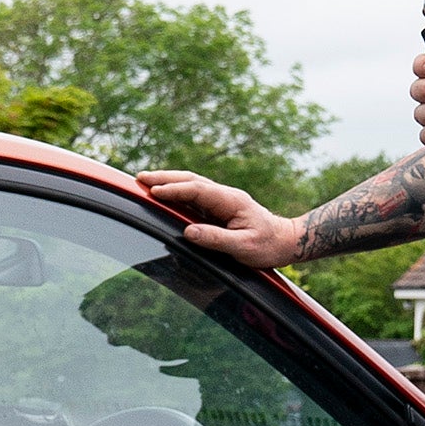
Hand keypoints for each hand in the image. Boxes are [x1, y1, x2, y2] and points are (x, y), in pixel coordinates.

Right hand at [139, 170, 304, 269]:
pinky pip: (194, 195)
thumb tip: (189, 232)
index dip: (175, 190)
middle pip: (191, 180)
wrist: (285, 241)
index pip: (198, 190)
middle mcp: (225, 195)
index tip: (154, 191)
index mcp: (231, 201)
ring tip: (145, 181)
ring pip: (191, 184)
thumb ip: (216, 239)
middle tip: (140, 178)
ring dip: (168, 181)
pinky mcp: (219, 207)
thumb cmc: (267, 246)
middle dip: (165, 178)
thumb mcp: (244, 247)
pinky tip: (163, 193)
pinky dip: (176, 191)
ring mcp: (222, 199)